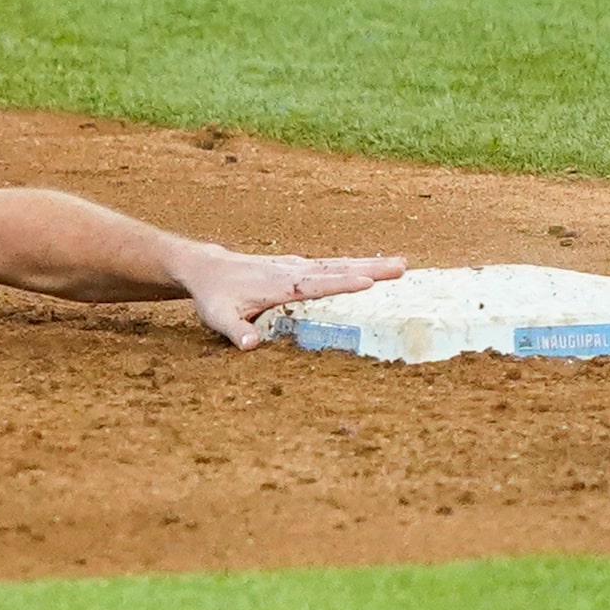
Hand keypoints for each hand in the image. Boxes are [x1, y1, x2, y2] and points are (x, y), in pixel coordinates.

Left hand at [181, 249, 406, 347]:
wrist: (207, 269)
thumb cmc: (214, 295)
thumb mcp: (217, 316)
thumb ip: (234, 330)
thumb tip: (250, 346)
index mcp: (279, 284)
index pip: (315, 284)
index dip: (341, 284)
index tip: (368, 282)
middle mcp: (293, 271)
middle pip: (337, 269)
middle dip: (370, 268)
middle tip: (402, 268)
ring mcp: (297, 266)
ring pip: (338, 264)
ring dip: (370, 264)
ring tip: (401, 265)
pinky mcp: (298, 267)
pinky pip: (331, 265)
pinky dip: (355, 265)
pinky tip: (373, 267)